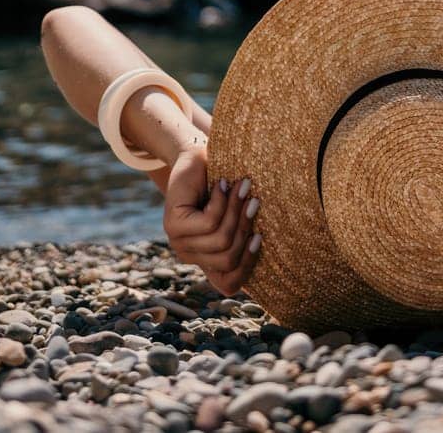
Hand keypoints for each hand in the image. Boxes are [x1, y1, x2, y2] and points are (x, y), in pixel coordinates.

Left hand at [162, 146, 261, 294]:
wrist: (195, 159)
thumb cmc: (222, 186)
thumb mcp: (237, 214)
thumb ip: (244, 234)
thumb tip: (269, 248)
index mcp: (206, 260)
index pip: (228, 284)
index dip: (248, 264)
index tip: (260, 235)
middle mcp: (190, 256)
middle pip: (228, 259)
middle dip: (246, 227)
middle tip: (254, 200)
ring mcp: (178, 242)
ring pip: (220, 239)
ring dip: (236, 209)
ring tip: (243, 187)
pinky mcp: (173, 225)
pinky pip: (209, 221)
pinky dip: (222, 200)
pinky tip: (222, 183)